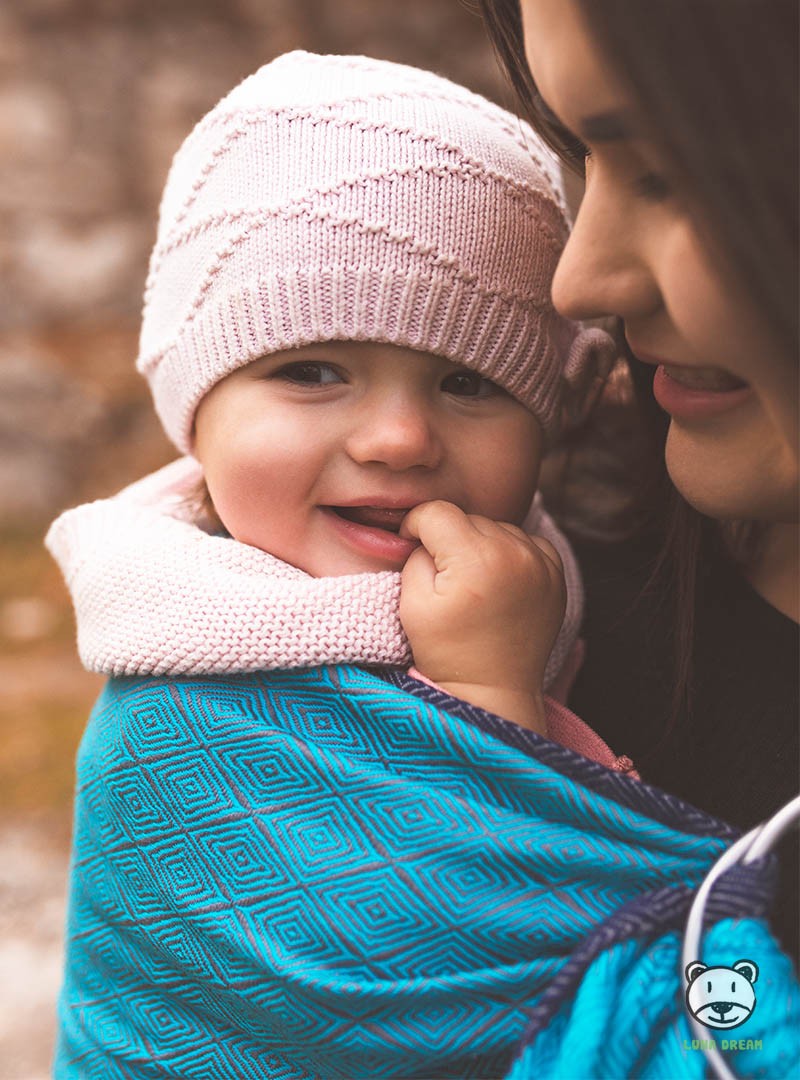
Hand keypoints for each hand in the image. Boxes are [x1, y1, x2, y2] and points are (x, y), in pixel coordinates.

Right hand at [399, 501, 565, 732]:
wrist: (493, 690)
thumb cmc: (448, 652)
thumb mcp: (412, 603)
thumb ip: (415, 554)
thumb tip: (426, 534)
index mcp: (476, 558)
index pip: (436, 512)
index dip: (415, 526)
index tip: (411, 546)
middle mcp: (514, 552)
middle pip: (467, 518)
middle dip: (449, 539)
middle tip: (445, 578)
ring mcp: (541, 562)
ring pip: (496, 527)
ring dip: (480, 544)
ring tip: (474, 582)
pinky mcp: (556, 573)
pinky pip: (525, 541)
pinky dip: (509, 552)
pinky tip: (498, 580)